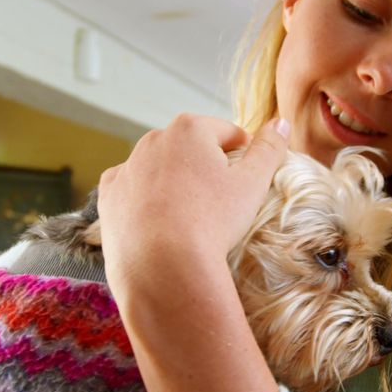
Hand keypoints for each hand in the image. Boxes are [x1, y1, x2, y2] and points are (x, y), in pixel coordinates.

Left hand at [96, 114, 289, 303]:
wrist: (163, 268)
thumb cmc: (212, 222)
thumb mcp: (252, 184)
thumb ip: (269, 148)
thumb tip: (282, 122)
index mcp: (190, 128)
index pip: (228, 133)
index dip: (243, 156)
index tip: (247, 182)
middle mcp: (153, 139)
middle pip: (191, 148)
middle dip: (206, 167)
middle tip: (220, 203)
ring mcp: (127, 167)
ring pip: (160, 168)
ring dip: (175, 182)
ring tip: (190, 216)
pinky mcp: (109, 196)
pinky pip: (132, 190)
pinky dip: (145, 200)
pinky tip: (160, 221)